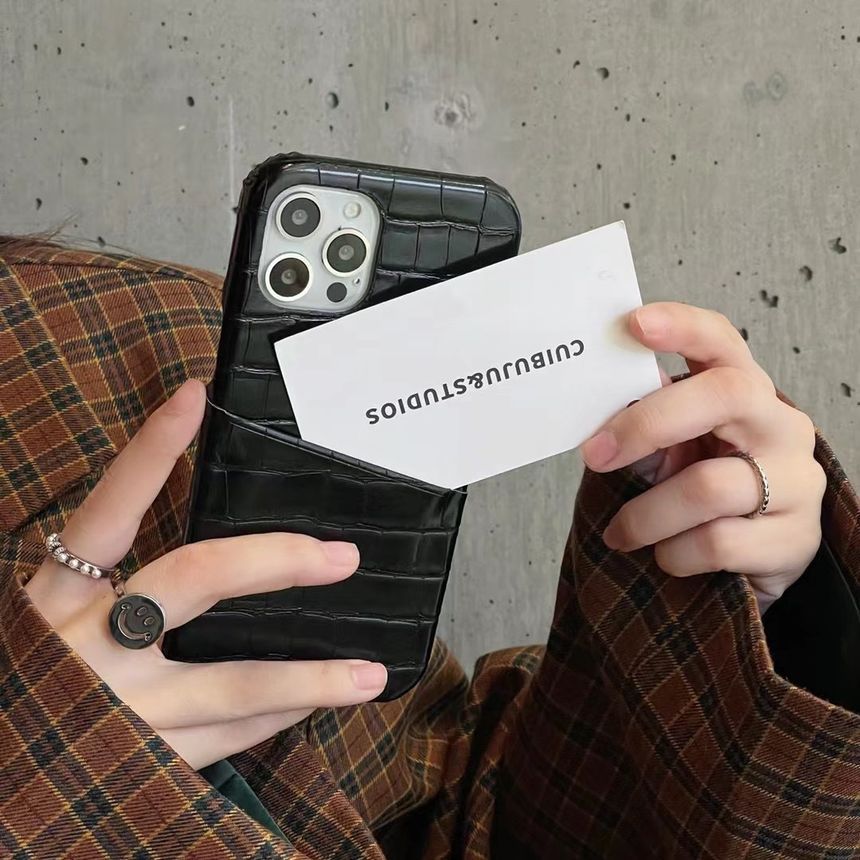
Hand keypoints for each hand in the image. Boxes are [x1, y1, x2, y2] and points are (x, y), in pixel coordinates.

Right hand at [25, 380, 387, 768]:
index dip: (149, 450)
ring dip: (307, 678)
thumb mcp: (52, 619)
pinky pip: (223, 739)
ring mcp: (117, 711)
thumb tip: (205, 553)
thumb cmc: (29, 679)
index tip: (195, 396)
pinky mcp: (139, 764)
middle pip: (195, 579)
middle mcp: (85, 646)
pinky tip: (312, 707)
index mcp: (57, 598)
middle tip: (341, 555)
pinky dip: (273, 720)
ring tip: (368, 675)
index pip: (108, 509)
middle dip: (275, 560)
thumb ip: (108, 585)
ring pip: (230, 683)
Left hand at [578, 301, 825, 612]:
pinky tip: (668, 556)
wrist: (748, 561)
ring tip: (622, 533)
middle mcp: (780, 425)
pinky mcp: (795, 539)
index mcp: (743, 390)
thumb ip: (642, 421)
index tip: (635, 324)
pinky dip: (673, 554)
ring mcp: (796, 481)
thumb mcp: (671, 448)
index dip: (681, 326)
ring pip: (708, 486)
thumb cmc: (698, 490)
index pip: (720, 341)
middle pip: (724, 396)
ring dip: (646, 516)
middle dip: (647, 425)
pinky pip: (715, 543)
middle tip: (596, 455)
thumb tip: (587, 402)